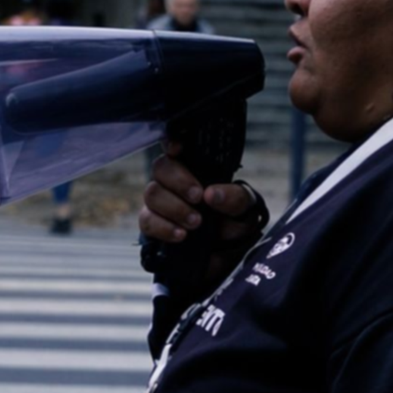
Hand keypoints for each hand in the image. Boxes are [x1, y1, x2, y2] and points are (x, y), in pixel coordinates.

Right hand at [139, 139, 259, 244]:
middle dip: (179, 181)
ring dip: (174, 207)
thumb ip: (234, 198)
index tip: (177, 149)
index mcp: (195, 167)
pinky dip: (164, 227)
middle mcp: (173, 180)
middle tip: (198, 197)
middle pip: (161, 167)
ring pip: (151, 193)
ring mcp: (160, 202)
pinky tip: (181, 235)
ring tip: (196, 222)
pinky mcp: (153, 224)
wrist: (226, 251)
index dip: (170, 141)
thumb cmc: (234, 219)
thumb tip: (211, 195)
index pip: (176, 146)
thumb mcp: (245, 207)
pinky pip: (147, 221)